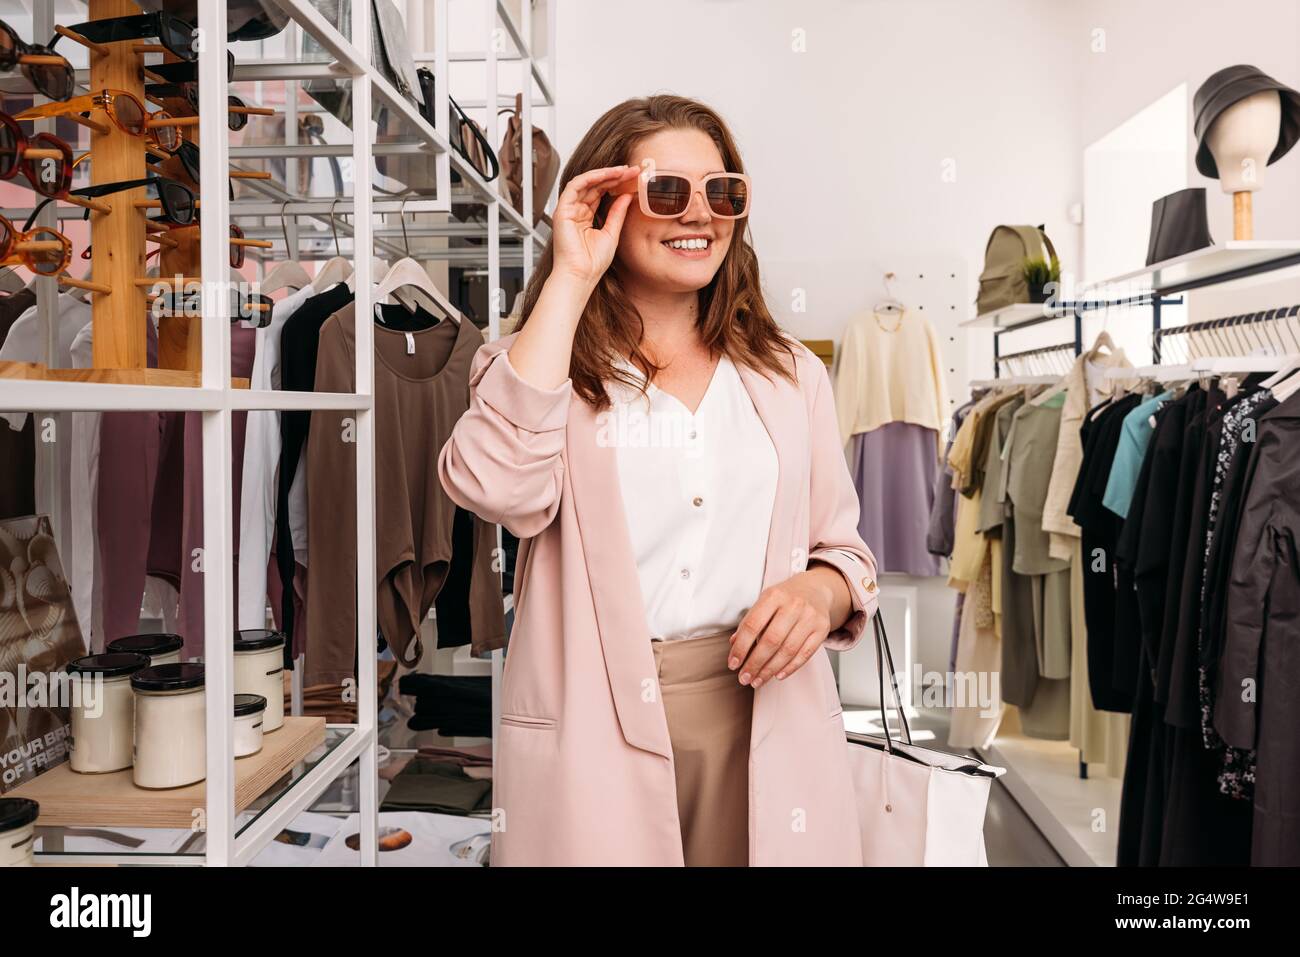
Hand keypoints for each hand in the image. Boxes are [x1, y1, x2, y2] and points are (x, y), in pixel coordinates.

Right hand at [550, 164, 640, 288]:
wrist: (581, 276)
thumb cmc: (592, 263)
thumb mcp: (612, 233)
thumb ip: (617, 213)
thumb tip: (626, 196)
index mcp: (586, 218)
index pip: (601, 193)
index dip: (616, 183)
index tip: (633, 178)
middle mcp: (576, 211)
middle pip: (595, 186)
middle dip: (614, 176)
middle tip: (631, 170)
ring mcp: (568, 210)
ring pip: (585, 183)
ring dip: (604, 174)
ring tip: (622, 170)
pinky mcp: (562, 210)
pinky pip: (575, 186)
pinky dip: (590, 177)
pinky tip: (606, 174)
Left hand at [729, 568, 843, 687]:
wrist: (815, 589)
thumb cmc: (784, 599)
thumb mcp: (764, 602)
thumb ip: (749, 622)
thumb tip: (734, 645)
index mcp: (774, 595)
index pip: (752, 625)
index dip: (741, 647)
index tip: (733, 664)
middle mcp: (793, 605)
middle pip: (771, 641)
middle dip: (755, 663)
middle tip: (744, 678)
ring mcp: (810, 617)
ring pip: (788, 650)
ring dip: (770, 670)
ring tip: (758, 680)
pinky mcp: (822, 629)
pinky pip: (805, 654)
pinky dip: (790, 668)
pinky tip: (777, 675)